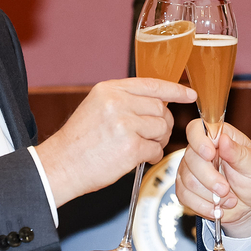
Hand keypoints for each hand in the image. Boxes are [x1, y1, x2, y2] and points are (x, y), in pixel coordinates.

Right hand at [37, 78, 196, 203]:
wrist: (61, 165)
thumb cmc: (79, 142)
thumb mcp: (97, 107)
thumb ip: (124, 101)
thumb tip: (157, 103)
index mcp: (109, 90)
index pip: (151, 84)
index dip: (174, 90)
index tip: (189, 94)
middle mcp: (117, 103)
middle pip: (160, 109)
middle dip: (162, 124)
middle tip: (150, 135)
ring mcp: (125, 124)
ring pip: (161, 128)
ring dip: (157, 141)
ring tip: (139, 147)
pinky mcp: (130, 147)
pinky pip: (156, 149)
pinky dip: (151, 155)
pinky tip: (137, 158)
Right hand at [176, 119, 250, 237]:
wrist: (250, 205)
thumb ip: (239, 153)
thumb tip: (223, 139)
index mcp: (218, 137)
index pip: (196, 129)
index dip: (199, 140)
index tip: (210, 154)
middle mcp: (200, 151)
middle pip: (191, 159)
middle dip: (210, 179)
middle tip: (226, 189)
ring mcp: (190, 170)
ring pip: (187, 180)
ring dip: (210, 195)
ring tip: (228, 199)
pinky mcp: (185, 189)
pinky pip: (184, 196)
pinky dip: (202, 206)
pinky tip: (216, 208)